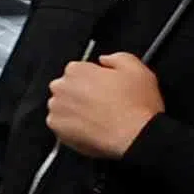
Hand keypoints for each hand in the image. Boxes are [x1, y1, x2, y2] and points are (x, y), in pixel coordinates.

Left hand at [41, 48, 163, 160]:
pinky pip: (60, 125)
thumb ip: (116, 57)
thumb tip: (105, 59)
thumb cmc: (136, 105)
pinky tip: (90, 129)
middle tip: (101, 105)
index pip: (77, 70)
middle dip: (80, 94)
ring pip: (62, 106)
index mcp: (77, 70)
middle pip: (67, 87)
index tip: (102, 89)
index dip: (93, 80)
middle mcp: (62, 87)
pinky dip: (71, 127)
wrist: (135, 136)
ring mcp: (57, 108)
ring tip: (97, 118)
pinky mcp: (57, 128)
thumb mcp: (136, 68)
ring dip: (74, 110)